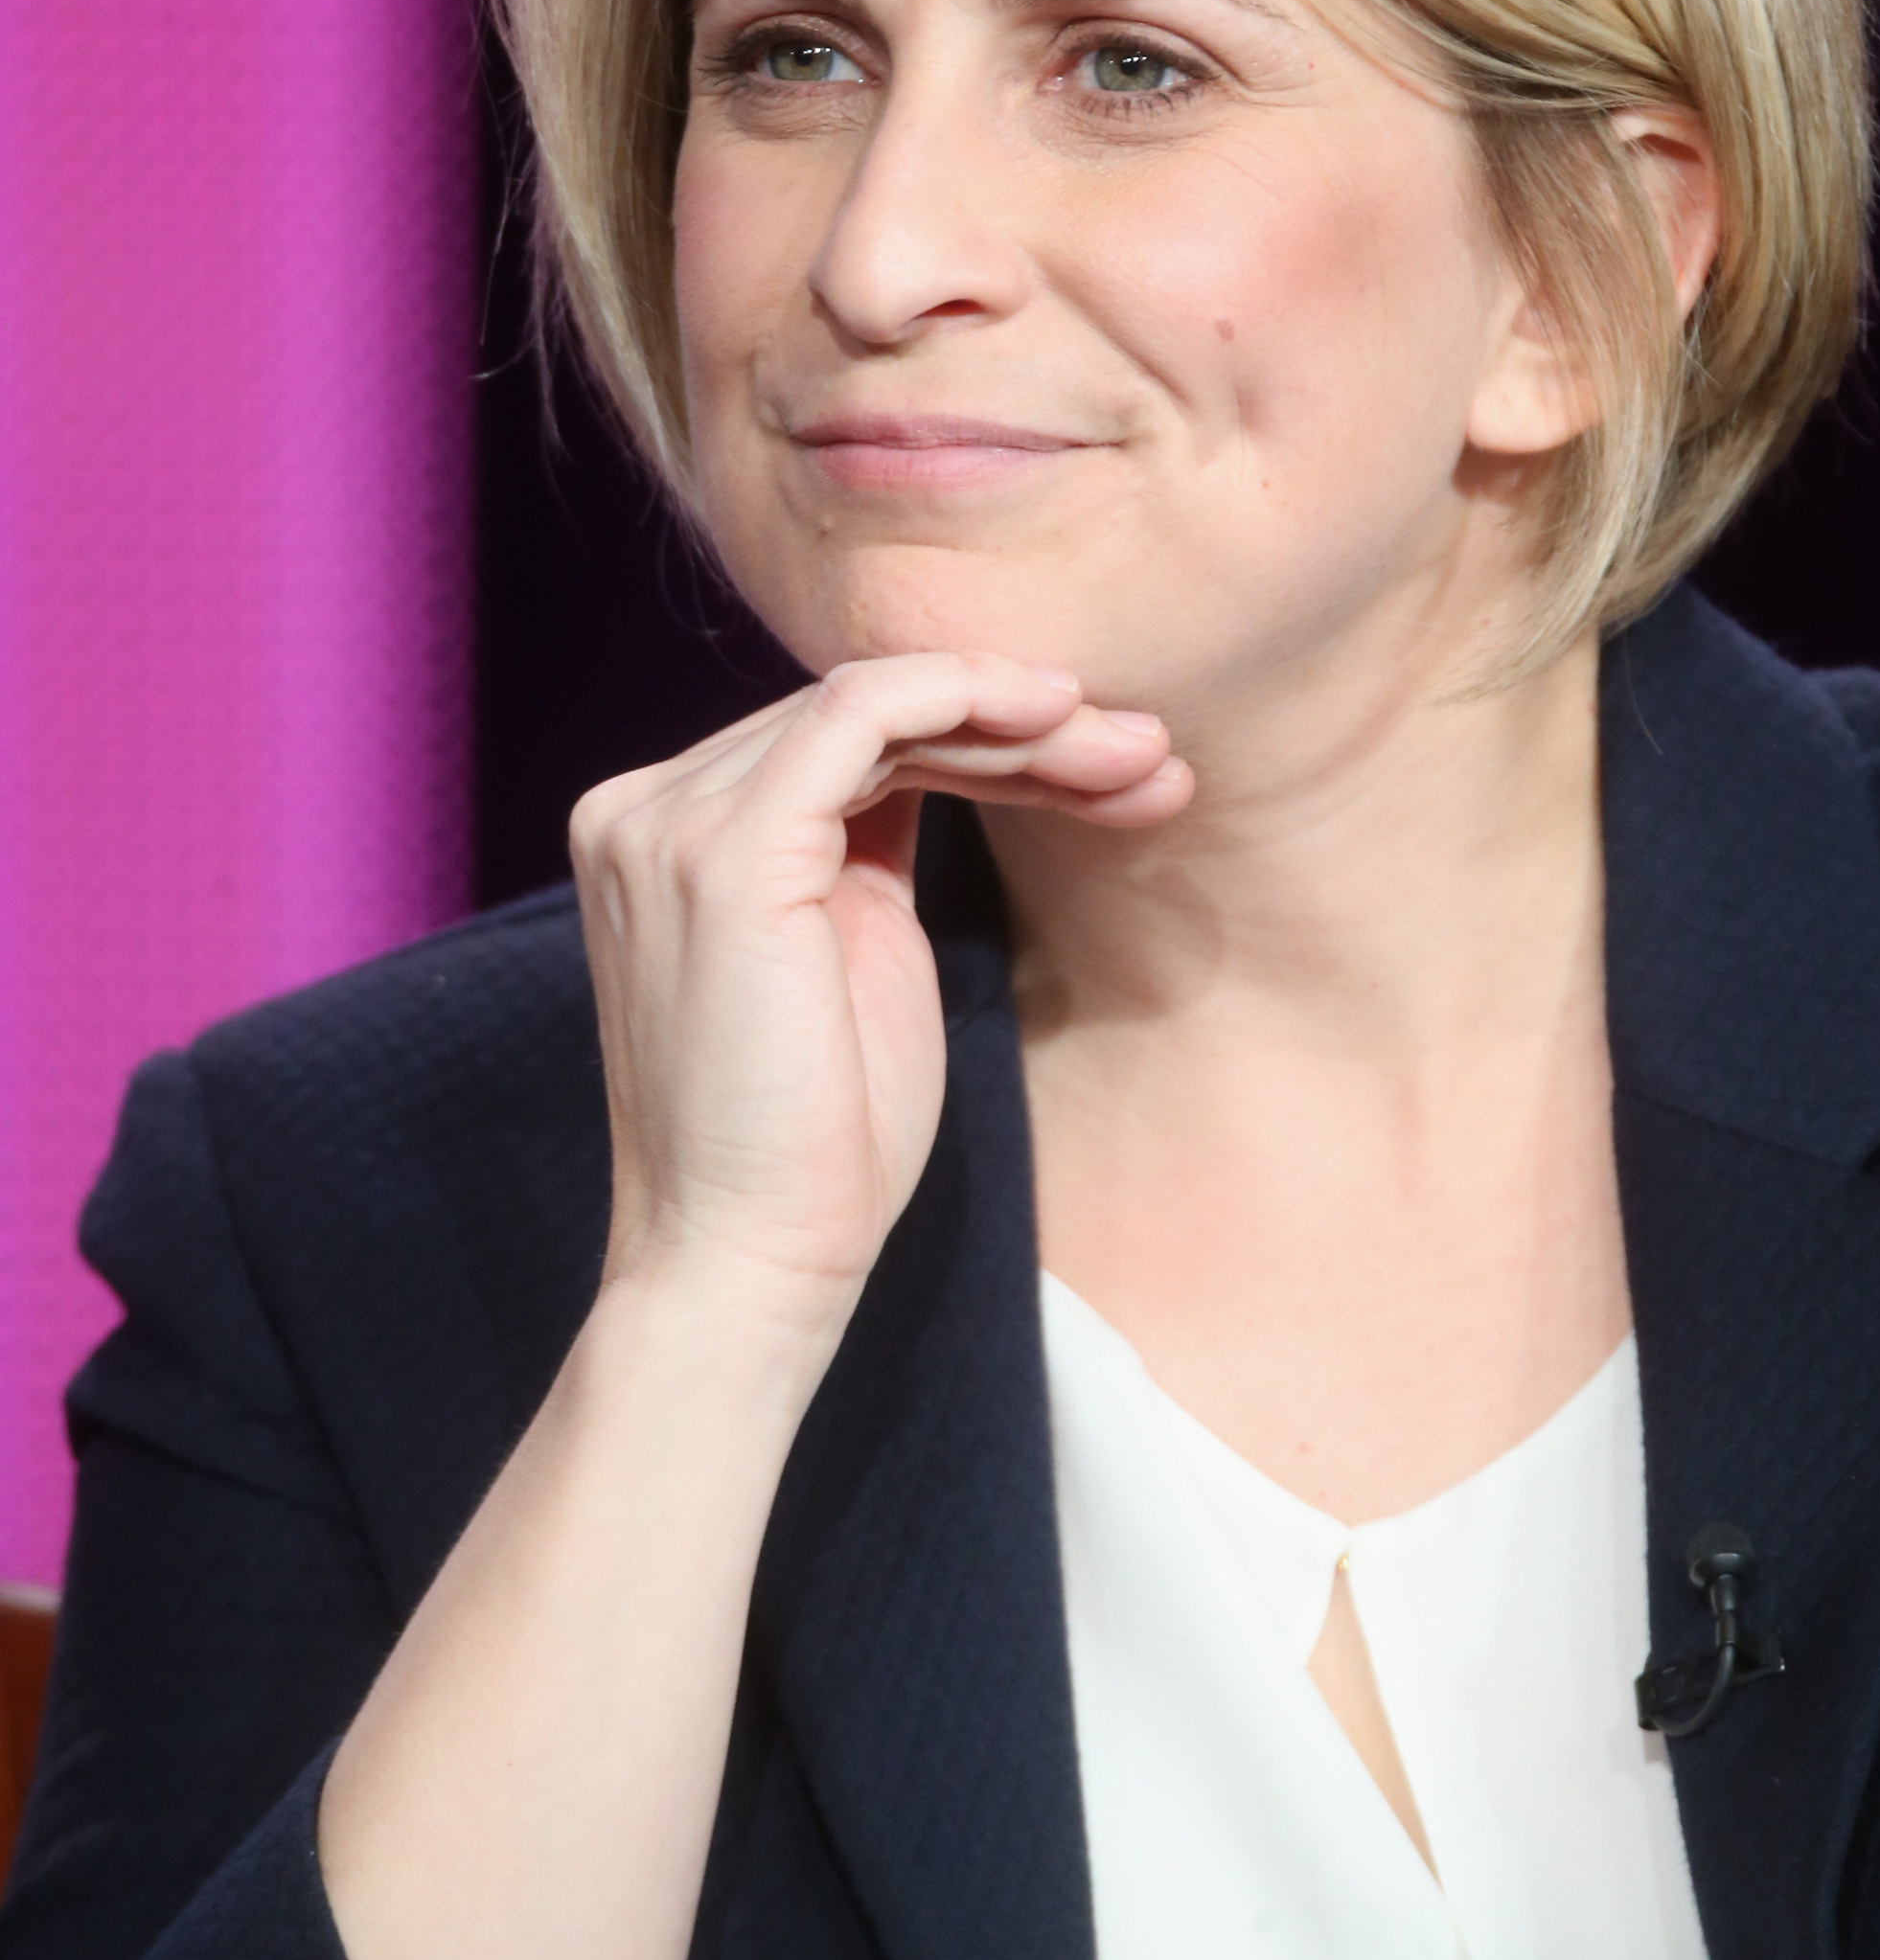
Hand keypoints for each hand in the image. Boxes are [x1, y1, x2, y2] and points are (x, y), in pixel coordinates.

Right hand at [570, 656, 1188, 1347]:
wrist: (752, 1263)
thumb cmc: (819, 1140)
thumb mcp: (859, 951)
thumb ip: (873, 844)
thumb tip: (966, 753)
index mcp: (674, 832)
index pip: (845, 738)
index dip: (987, 735)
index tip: (1113, 764)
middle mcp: (648, 809)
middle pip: (865, 713)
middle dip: (1026, 726)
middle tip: (1151, 758)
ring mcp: (672, 824)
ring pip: (876, 703)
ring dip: (1025, 721)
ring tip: (1140, 759)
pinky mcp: (726, 852)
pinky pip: (859, 715)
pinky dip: (965, 696)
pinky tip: (1058, 718)